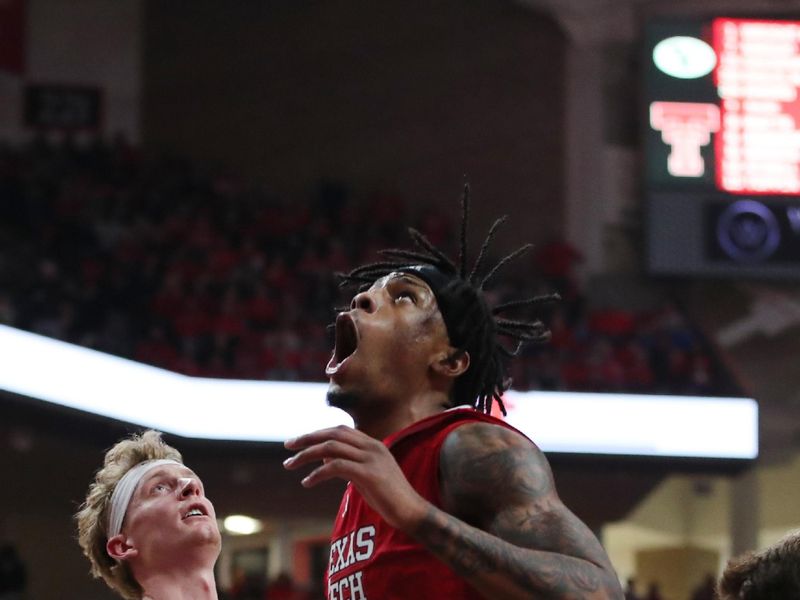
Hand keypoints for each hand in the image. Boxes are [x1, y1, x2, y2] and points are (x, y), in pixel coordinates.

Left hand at [283, 425, 428, 530]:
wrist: (411, 512)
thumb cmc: (390, 498)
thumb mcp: (368, 476)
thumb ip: (350, 465)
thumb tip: (326, 460)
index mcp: (373, 445)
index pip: (341, 430)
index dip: (319, 433)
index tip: (300, 441)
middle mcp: (372, 446)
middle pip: (333, 433)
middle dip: (308, 438)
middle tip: (288, 446)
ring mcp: (371, 459)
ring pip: (331, 447)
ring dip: (307, 455)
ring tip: (290, 464)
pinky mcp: (368, 474)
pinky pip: (336, 467)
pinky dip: (318, 473)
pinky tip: (307, 482)